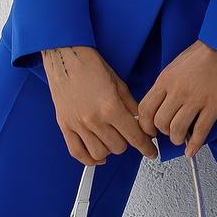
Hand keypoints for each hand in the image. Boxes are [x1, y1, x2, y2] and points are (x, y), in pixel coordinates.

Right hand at [42, 45, 159, 165]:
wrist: (66, 56)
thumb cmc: (91, 66)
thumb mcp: (119, 83)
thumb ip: (131, 106)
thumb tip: (142, 123)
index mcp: (111, 107)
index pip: (134, 137)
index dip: (146, 147)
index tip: (151, 151)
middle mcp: (94, 119)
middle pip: (119, 147)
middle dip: (126, 142)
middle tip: (126, 133)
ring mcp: (78, 125)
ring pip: (100, 153)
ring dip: (109, 149)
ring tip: (111, 139)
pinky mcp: (65, 126)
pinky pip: (77, 153)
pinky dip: (89, 159)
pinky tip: (97, 155)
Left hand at [136, 39, 216, 157]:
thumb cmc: (202, 53)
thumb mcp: (175, 66)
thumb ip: (166, 85)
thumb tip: (160, 105)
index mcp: (166, 80)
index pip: (145, 109)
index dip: (145, 125)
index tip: (150, 130)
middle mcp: (178, 91)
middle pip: (160, 123)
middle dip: (163, 132)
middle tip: (169, 132)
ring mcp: (196, 99)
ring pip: (177, 130)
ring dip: (178, 139)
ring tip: (182, 137)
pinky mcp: (214, 106)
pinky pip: (200, 132)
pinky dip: (194, 145)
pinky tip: (191, 150)